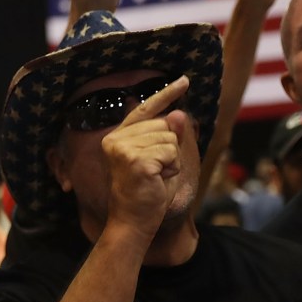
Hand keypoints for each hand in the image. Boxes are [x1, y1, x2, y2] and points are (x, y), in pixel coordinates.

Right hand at [101, 76, 191, 231]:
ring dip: (171, 161)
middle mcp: (117, 138)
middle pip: (164, 126)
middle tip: (155, 172)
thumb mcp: (162, 159)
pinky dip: (171, 168)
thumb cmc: (147, 193)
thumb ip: (167, 136)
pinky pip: (170, 153)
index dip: (166, 94)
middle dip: (170, 149)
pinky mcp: (136, 160)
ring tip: (155, 177)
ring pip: (170, 139)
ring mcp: (124, 148)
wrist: (133, 221)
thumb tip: (178, 113)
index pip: (146, 109)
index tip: (184, 80)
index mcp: (119, 136)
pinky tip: (157, 180)